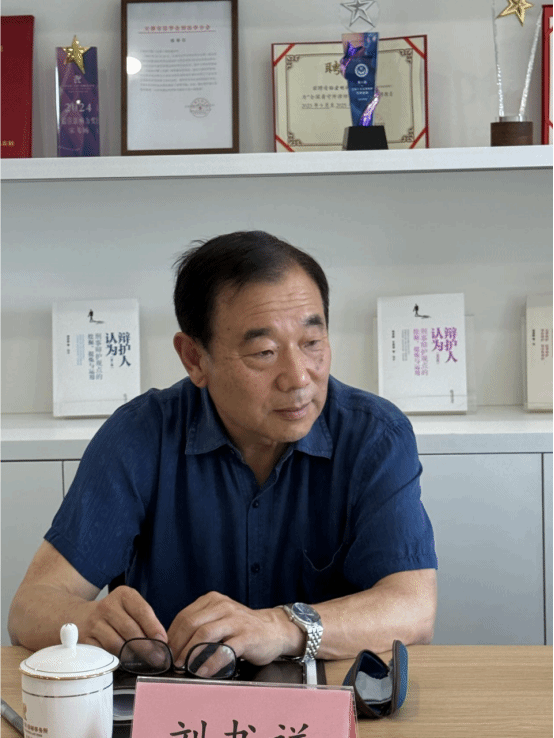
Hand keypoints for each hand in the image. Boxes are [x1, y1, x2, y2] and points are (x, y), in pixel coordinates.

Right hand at [78, 585, 166, 655]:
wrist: (77, 615)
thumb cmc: (111, 614)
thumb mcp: (127, 607)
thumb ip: (143, 620)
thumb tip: (161, 642)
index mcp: (123, 595)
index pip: (142, 611)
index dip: (154, 628)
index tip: (163, 641)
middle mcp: (107, 606)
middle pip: (130, 629)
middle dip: (146, 647)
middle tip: (157, 658)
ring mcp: (94, 623)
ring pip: (117, 643)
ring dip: (132, 656)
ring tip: (143, 663)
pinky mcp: (84, 640)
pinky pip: (103, 653)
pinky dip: (115, 660)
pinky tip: (123, 664)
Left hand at [166, 591, 302, 666]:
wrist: (273, 629)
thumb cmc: (241, 627)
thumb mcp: (219, 617)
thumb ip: (200, 625)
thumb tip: (174, 646)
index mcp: (213, 600)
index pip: (184, 616)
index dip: (172, 636)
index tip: (166, 653)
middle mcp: (223, 606)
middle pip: (190, 624)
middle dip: (178, 645)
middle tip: (172, 663)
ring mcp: (236, 620)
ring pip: (204, 634)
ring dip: (189, 653)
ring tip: (184, 667)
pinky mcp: (247, 636)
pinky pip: (223, 650)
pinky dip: (210, 663)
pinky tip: (203, 672)